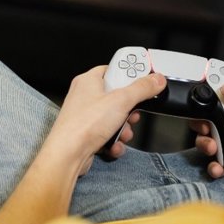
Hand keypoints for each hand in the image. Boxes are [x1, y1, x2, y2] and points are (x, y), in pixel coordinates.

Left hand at [43, 66, 165, 179]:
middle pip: (118, 96)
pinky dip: (114, 140)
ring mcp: (86, 116)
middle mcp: (85, 96)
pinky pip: (108, 134)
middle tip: (133, 113)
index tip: (144, 80)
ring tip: (122, 132)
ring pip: (115, 118)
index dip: (130, 75)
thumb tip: (156, 79)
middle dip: (129, 110)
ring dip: (124, 128)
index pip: (113, 69)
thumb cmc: (83, 125)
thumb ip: (142, 88)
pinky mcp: (87, 133)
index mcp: (89, 80)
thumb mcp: (121, 100)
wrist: (67, 155)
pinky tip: (113, 144)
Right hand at [195, 83, 223, 207]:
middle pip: (211, 121)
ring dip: (205, 145)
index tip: (200, 100)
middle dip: (202, 125)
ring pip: (209, 142)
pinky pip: (216, 164)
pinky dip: (212, 167)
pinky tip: (219, 168)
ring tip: (213, 150)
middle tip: (206, 130)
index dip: (210, 98)